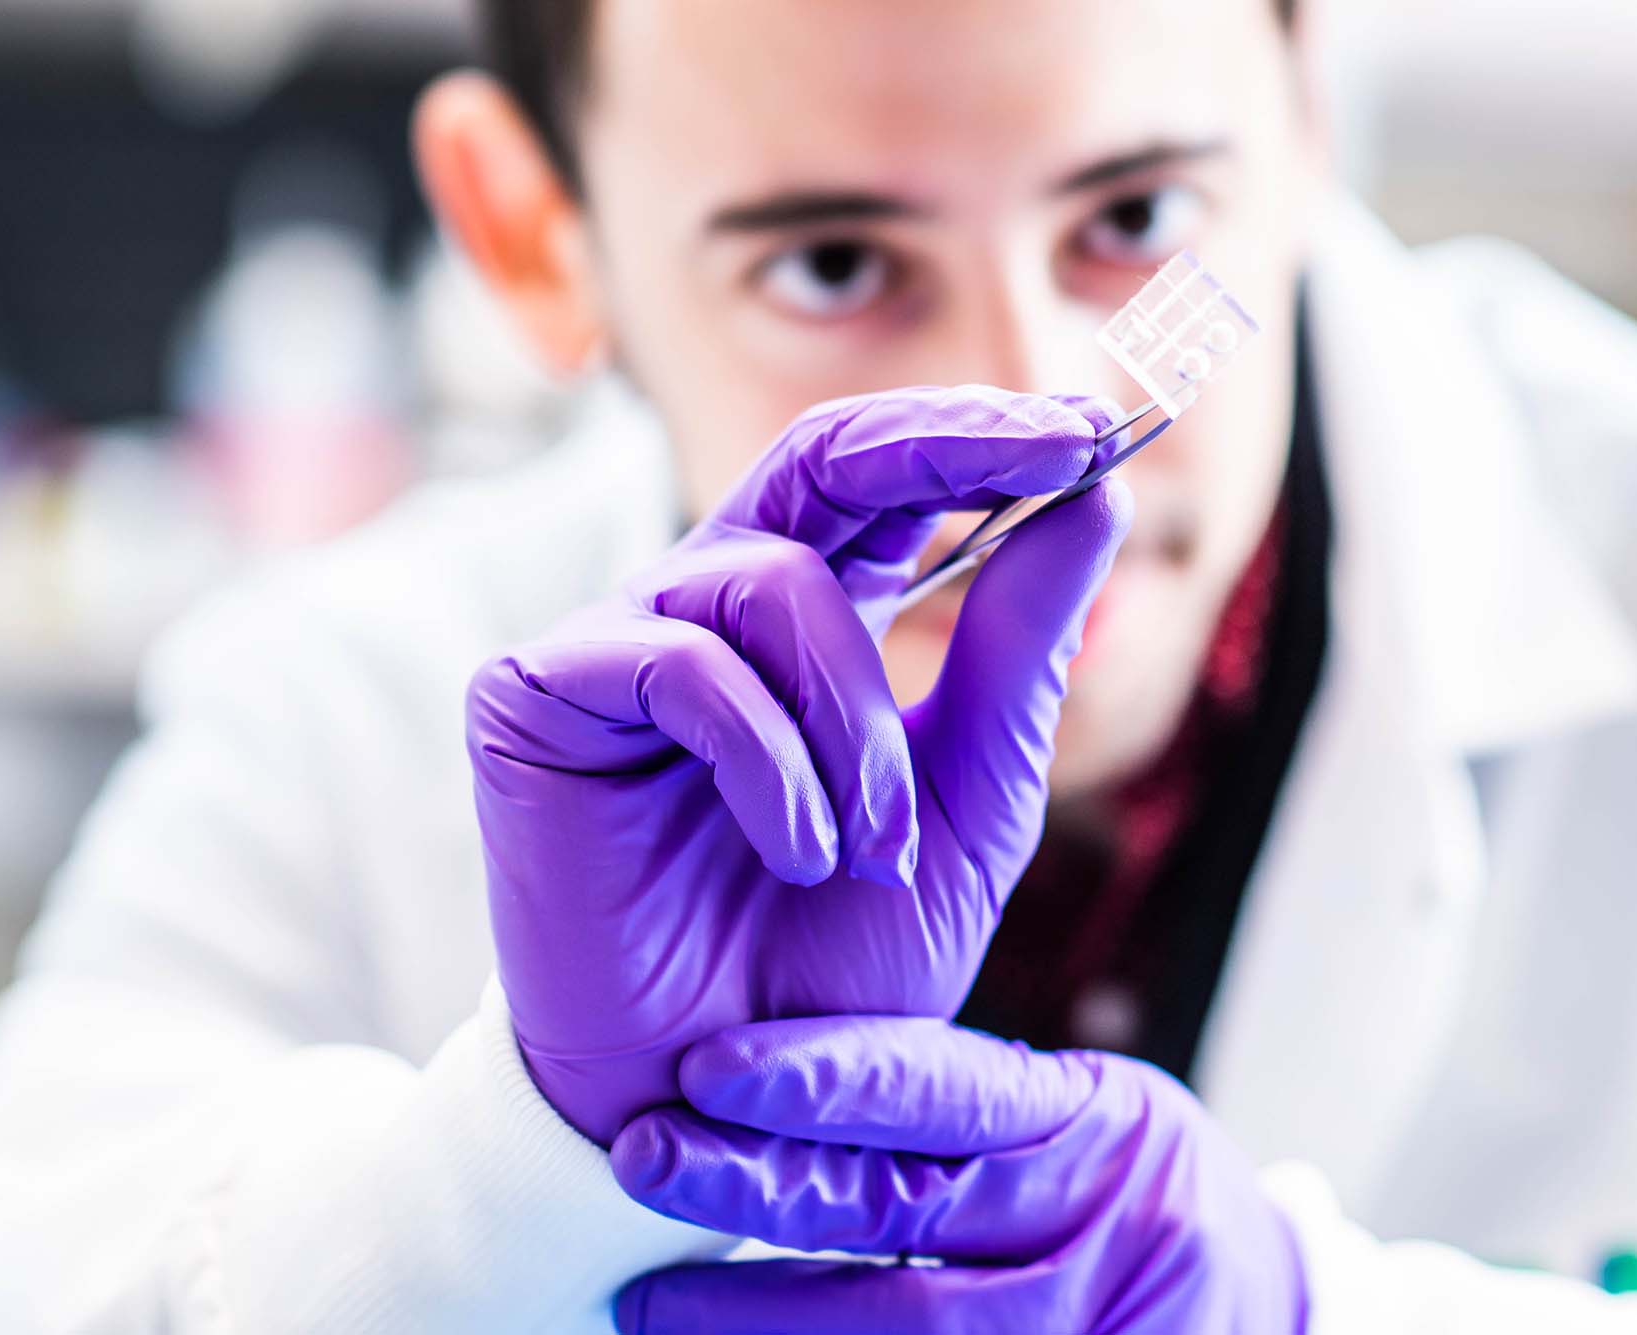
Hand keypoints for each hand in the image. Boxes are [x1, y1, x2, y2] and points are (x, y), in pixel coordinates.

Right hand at [466, 386, 1131, 1143]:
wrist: (714, 1103)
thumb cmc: (830, 961)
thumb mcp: (967, 807)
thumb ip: (1015, 659)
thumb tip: (1092, 496)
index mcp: (804, 625)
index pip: (881, 479)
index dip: (982, 436)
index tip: (1100, 429)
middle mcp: (708, 607)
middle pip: (817, 452)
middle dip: (947, 440)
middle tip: (1062, 446)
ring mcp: (618, 642)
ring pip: (770, 582)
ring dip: (858, 719)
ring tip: (869, 845)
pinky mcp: (536, 692)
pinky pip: (681, 664)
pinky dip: (769, 760)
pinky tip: (795, 853)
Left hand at [610, 1016, 1308, 1334]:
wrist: (1275, 1310)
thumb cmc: (1140, 1196)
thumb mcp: (1088, 1122)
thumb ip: (970, 1111)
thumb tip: (786, 1097)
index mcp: (1083, 1124)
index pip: (936, 1088)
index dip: (819, 1076)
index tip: (704, 1069)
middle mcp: (1081, 1226)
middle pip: (894, 1210)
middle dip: (753, 1189)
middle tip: (638, 1162)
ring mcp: (1079, 1328)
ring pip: (899, 1332)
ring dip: (760, 1318)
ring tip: (646, 1306)